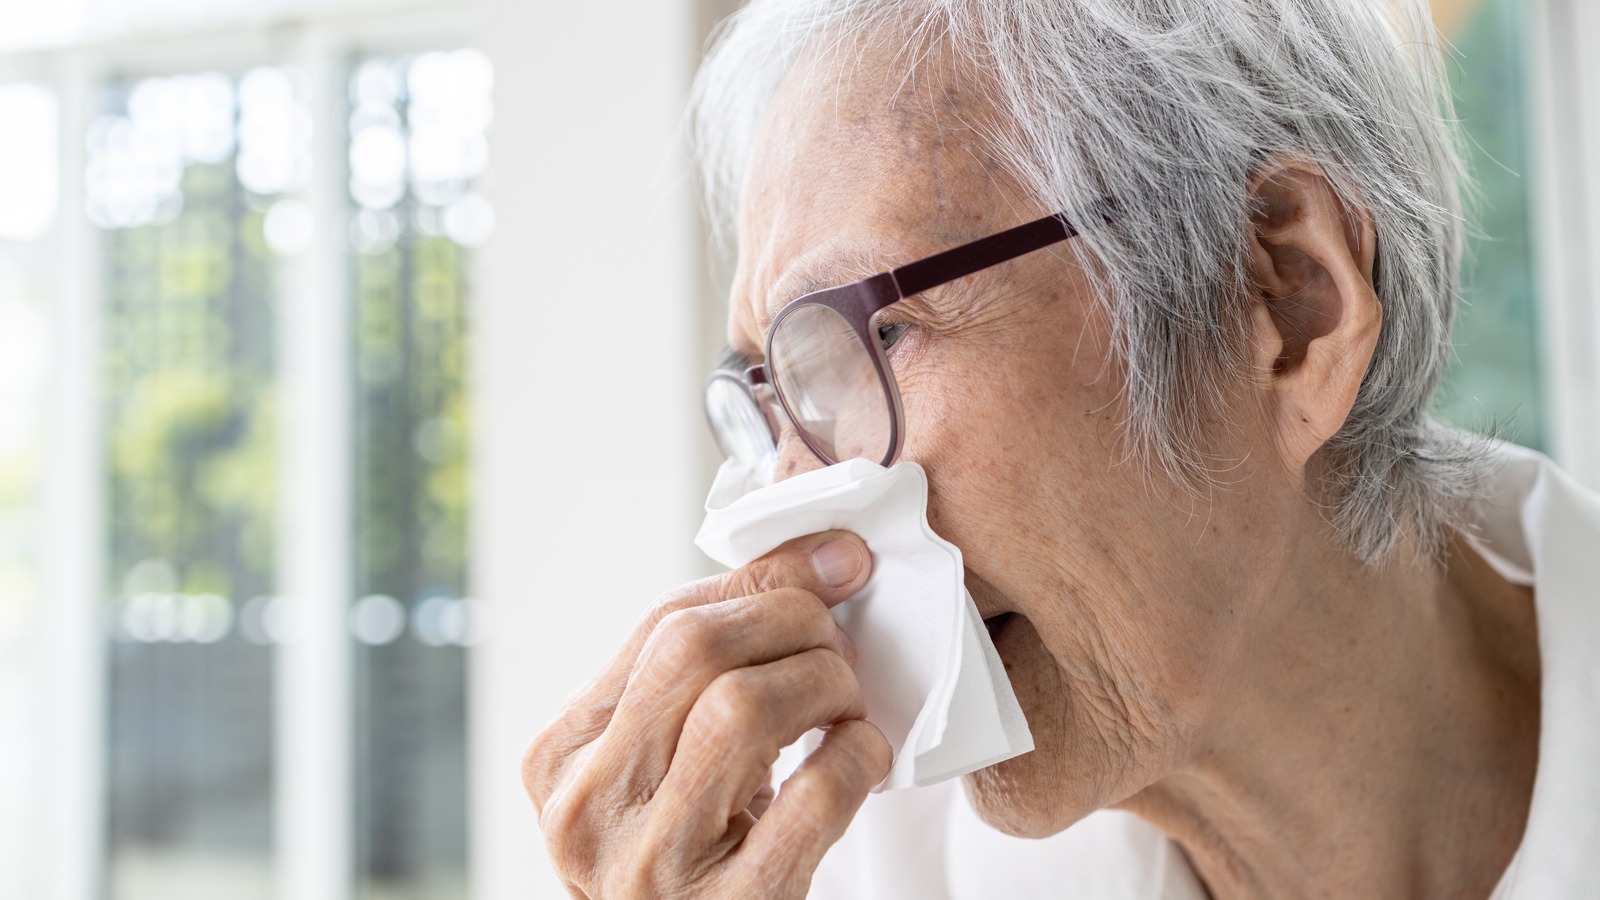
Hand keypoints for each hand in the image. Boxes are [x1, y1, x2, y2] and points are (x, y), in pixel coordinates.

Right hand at [522, 530, 890, 898]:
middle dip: (791, 622)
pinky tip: (862, 755)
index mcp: (559, 754)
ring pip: (741, 707)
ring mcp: (650, 863)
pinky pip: (810, 798)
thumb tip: (827, 558)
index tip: (833, 565)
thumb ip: (706, 667)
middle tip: (837, 646)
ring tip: (845, 702)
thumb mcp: (663, 757)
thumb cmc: (683, 852)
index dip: (761, 583)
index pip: (662, 624)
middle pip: (692, 651)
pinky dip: (856, 757)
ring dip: (823, 683)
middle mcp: (589, 806)